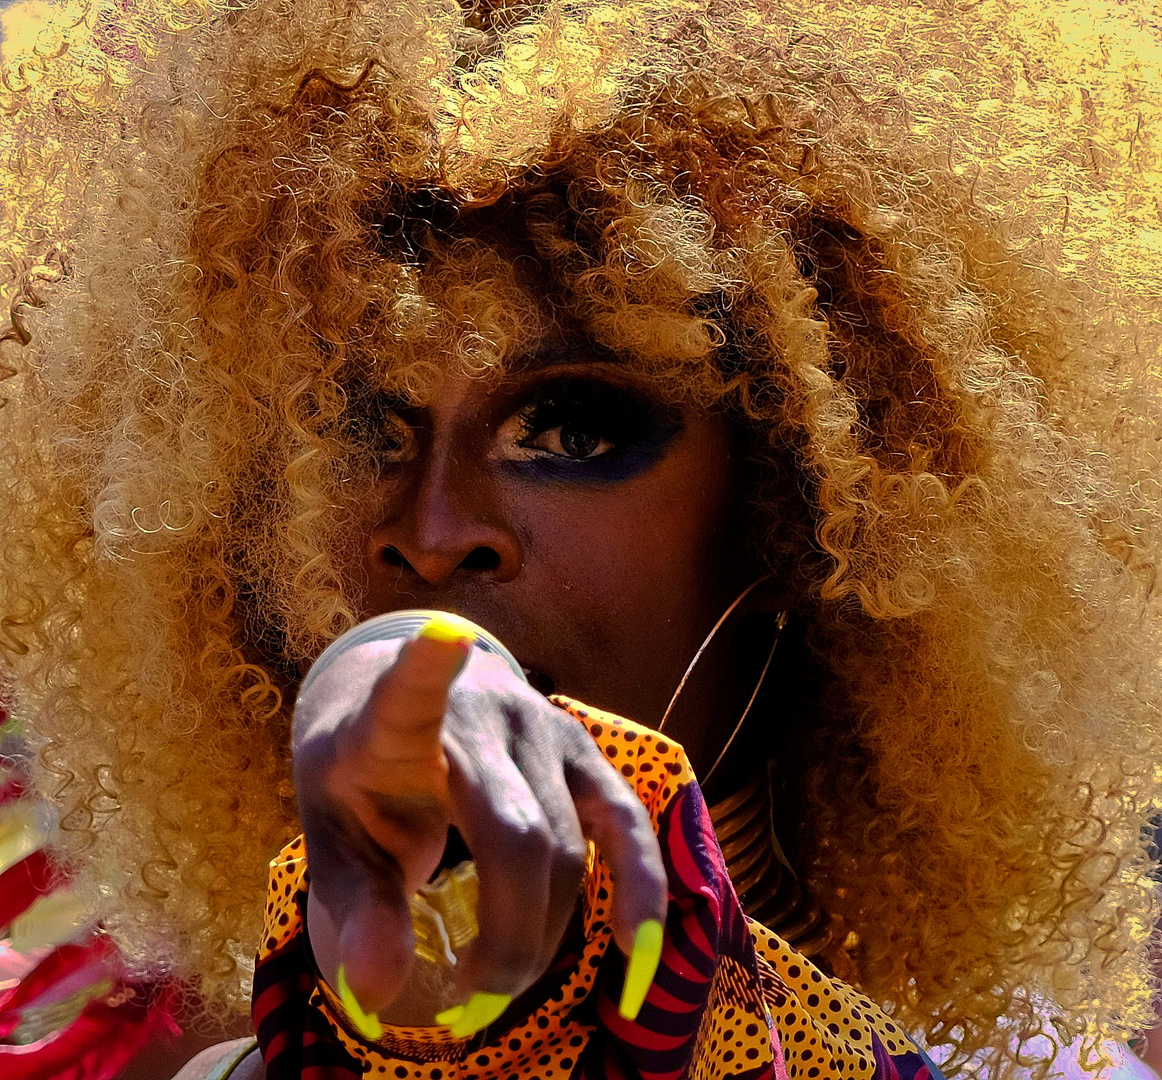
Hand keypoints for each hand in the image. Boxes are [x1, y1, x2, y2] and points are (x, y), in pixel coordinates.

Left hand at [292, 623, 667, 1036]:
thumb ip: (358, 911)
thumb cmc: (362, 782)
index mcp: (396, 722)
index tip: (442, 637)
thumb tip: (378, 998)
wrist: (403, 713)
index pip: (410, 691)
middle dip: (507, 938)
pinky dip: (638, 888)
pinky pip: (625, 825)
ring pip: (570, 844)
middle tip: (472, 1004)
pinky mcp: (583, 751)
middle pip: (517, 834)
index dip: (428, 668)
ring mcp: (543, 726)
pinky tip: (640, 949)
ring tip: (501, 985)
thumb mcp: (336, 841)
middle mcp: (480, 712)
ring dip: (546, 930)